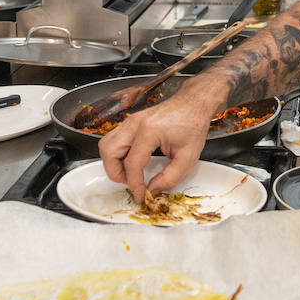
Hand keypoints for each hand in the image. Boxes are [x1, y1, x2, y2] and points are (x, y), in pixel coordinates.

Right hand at [98, 96, 216, 201]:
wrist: (193, 104)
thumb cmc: (192, 124)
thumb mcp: (187, 157)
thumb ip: (169, 178)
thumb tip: (152, 190)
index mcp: (149, 131)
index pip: (132, 164)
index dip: (134, 184)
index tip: (140, 195)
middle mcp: (135, 124)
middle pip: (109, 152)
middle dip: (116, 173)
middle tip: (130, 183)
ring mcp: (130, 121)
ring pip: (106, 145)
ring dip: (112, 163)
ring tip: (128, 173)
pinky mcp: (131, 121)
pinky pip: (113, 139)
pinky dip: (116, 154)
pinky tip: (129, 161)